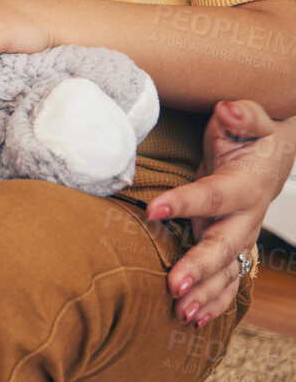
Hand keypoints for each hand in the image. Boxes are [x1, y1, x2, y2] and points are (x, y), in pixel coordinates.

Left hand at [148, 100, 295, 327]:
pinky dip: (214, 300)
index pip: (213, 195)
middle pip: (223, 245)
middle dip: (199, 267)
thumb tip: (228, 110)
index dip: (186, 202)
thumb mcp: (251, 119)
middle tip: (174, 285)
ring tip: (181, 313)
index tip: (155, 207)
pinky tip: (193, 318)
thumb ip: (243, 116)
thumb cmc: (253, 137)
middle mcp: (245, 216)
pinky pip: (227, 279)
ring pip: (226, 270)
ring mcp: (239, 235)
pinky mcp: (232, 246)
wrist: (273, 159)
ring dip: (205, 294)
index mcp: (246, 184)